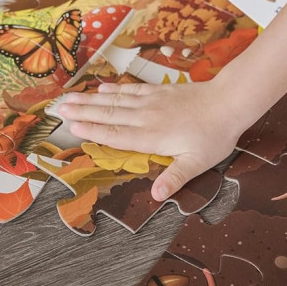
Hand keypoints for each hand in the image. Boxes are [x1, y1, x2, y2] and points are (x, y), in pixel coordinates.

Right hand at [56, 79, 242, 200]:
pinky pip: (130, 90)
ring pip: (115, 101)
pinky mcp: (159, 92)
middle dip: (82, 112)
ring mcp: (151, 102)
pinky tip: (101, 89)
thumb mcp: (197, 163)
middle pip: (108, 115)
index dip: (92, 132)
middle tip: (58, 109)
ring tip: (69, 97)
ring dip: (90, 100)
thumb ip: (174, 178)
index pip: (115, 136)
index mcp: (151, 137)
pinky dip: (113, 90)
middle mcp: (146, 117)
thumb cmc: (214, 135)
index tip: (71, 128)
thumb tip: (155, 196)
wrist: (229, 101)